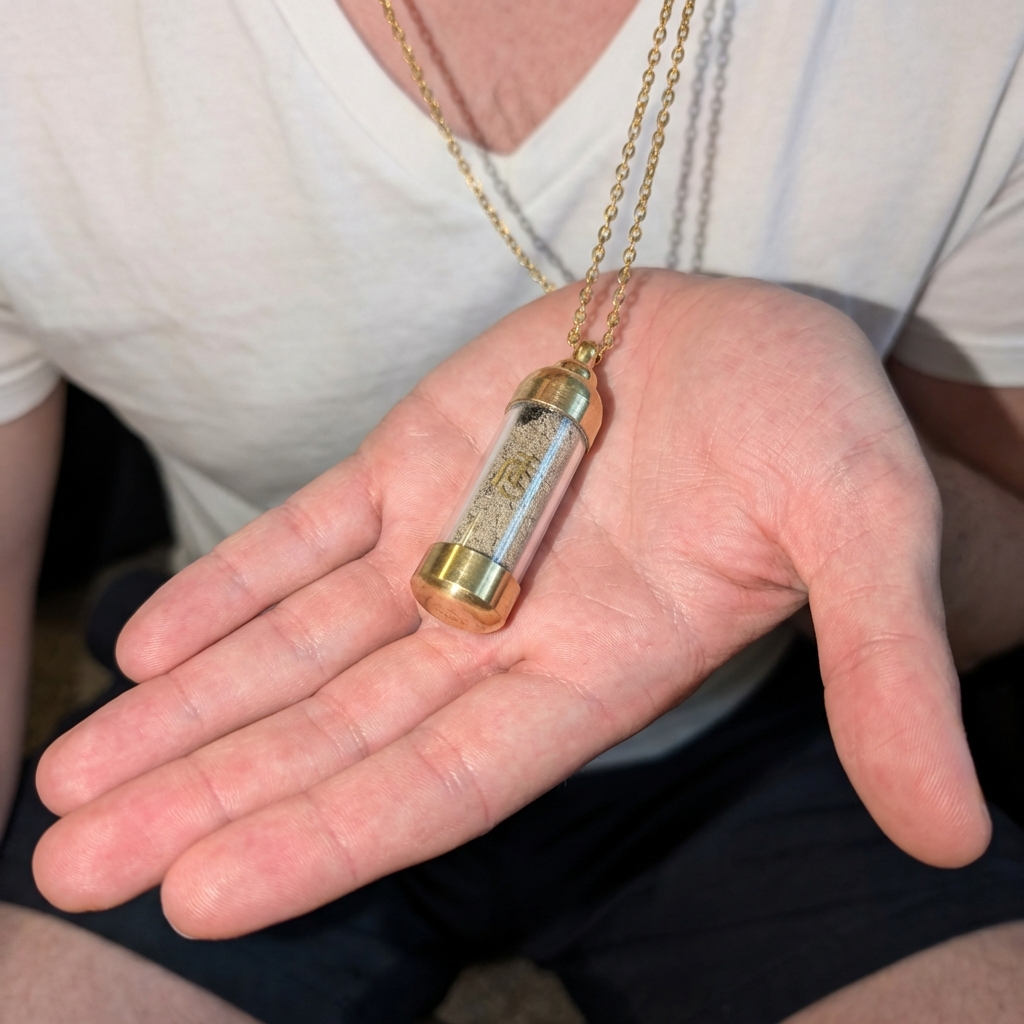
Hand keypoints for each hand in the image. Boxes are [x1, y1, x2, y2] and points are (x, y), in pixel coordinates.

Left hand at [33, 272, 988, 938]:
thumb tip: (951, 827)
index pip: (443, 780)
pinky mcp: (418, 459)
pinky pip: (309, 536)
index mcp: (599, 664)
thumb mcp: (863, 523)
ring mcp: (451, 541)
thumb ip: (883, 666)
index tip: (202, 899)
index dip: (328, 839)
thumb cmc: (816, 416)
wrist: (748, 319)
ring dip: (188, 707)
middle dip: (209, 799)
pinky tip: (147, 643)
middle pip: (337, 734)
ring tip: (74, 777)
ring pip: (299, 646)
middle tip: (75, 868)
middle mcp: (506, 625)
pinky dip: (232, 587)